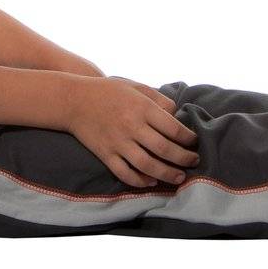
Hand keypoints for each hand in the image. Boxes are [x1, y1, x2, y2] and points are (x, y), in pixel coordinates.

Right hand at [66, 76, 200, 188]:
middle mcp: (131, 126)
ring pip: (148, 166)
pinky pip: (125, 173)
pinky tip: (152, 181)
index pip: (173, 128)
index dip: (188, 138)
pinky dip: (140, 181)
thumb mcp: (135, 87)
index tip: (194, 142)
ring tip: (179, 177)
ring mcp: (118, 142)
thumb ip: (158, 99)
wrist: (73, 100)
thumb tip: (177, 115)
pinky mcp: (105, 154)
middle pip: (165, 149)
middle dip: (184, 158)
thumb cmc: (108, 91)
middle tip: (194, 161)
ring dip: (167, 174)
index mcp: (141, 108)